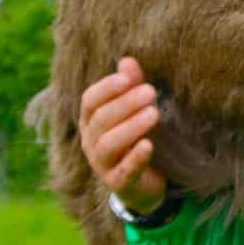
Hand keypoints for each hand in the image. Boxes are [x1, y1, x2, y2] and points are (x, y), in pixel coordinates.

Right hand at [80, 56, 167, 214]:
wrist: (144, 181)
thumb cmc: (137, 136)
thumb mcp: (135, 110)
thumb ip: (131, 86)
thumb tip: (128, 60)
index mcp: (91, 120)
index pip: (90, 100)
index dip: (107, 89)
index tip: (127, 79)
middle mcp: (90, 141)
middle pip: (101, 119)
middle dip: (126, 104)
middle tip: (151, 91)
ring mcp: (102, 165)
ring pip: (108, 144)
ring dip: (131, 128)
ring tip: (154, 114)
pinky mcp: (118, 184)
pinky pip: (123, 172)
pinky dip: (135, 159)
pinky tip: (148, 145)